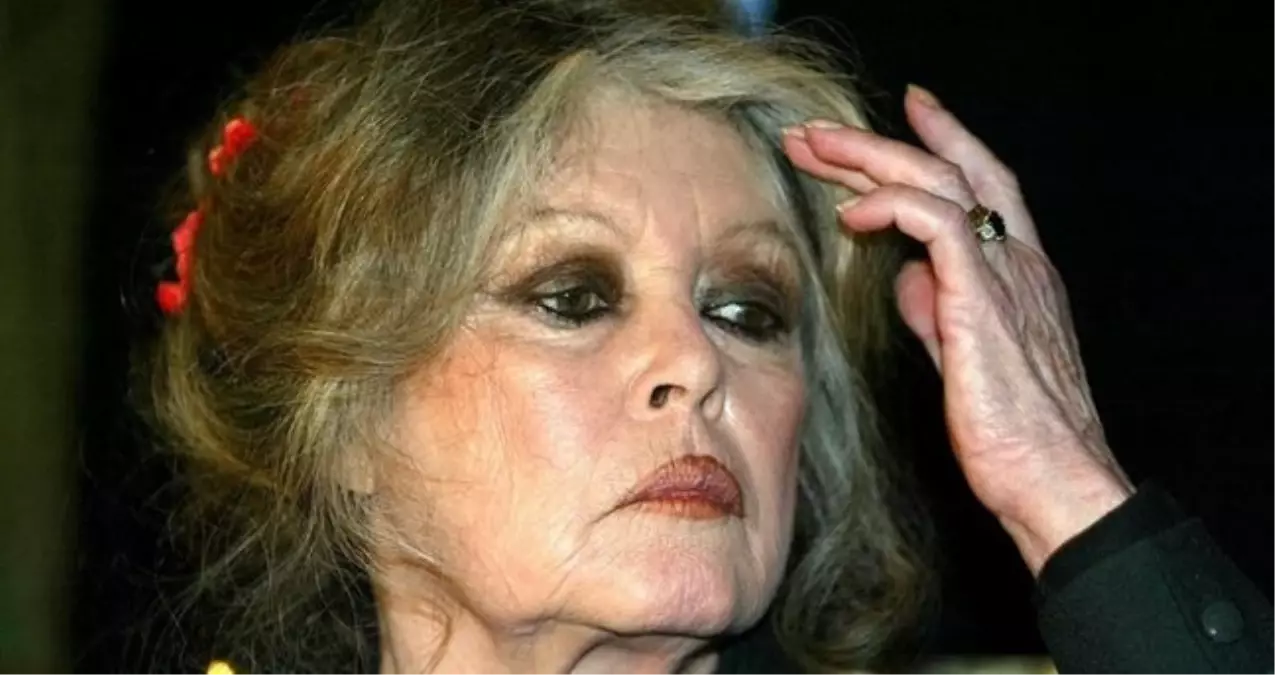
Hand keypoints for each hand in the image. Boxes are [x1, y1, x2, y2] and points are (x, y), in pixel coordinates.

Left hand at [782, 86, 1134, 574]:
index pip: (983, 181)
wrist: (1052, 479)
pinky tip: (852, 212)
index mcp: (1017, 272)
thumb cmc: (1012, 433)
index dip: (945, 138)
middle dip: (875, 143)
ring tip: (814, 147)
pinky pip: (940, 225)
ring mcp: (1004, 277)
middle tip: (816, 131)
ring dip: (868, 158)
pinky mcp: (983, 302)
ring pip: (940, 182)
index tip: (907, 109)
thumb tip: (905, 276)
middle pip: (950, 170)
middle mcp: (1016, 261)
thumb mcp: (962, 356)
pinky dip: (892, 206)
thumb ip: (936, 309)